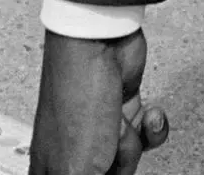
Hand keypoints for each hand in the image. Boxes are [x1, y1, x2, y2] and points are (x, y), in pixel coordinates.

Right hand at [30, 30, 167, 174]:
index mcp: (51, 173)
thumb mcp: (78, 171)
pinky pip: (144, 134)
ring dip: (132, 143)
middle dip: (117, 166)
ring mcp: (100, 129)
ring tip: (121, 125)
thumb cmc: (77, 97)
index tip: (100, 169)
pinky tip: (147, 115)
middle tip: (108, 150)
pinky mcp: (122, 108)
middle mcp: (73, 152)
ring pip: (127, 160)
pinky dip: (151, 126)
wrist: (99, 41)